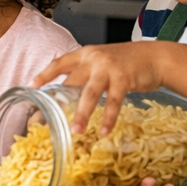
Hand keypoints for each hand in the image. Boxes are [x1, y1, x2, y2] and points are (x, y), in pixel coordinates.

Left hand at [33, 43, 168, 133]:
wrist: (155, 57)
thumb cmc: (126, 62)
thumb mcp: (101, 61)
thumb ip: (84, 72)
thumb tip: (66, 91)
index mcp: (85, 54)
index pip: (59, 63)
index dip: (45, 75)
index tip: (31, 87)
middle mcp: (93, 59)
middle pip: (71, 82)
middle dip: (58, 102)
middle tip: (46, 119)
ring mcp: (108, 68)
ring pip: (90, 93)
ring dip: (82, 113)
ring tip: (75, 131)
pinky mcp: (124, 79)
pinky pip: (114, 102)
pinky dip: (109, 118)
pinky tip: (104, 131)